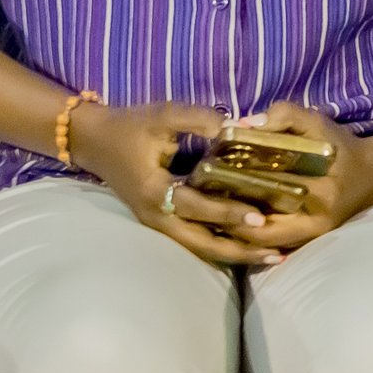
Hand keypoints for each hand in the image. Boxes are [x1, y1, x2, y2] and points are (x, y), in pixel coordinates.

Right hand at [66, 98, 284, 268]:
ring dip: (234, 253)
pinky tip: (250, 246)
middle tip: (277, 254)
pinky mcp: (162, 223)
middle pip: (201, 243)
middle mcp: (155, 216)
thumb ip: (199, 119)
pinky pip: (194, 240)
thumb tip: (236, 127)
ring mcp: (157, 224)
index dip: (228, 213)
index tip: (260, 217)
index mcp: (154, 191)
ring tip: (272, 257)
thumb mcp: (163, 115)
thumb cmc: (130, 126)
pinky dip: (221, 245)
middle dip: (239, 250)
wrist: (95, 140)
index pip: (197, 207)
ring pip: (199, 248)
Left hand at [211, 101, 372, 253]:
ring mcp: (310, 237)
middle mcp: (315, 222)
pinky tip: (226, 221)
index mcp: (319, 191)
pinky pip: (268, 244)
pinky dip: (246, 235)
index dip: (230, 188)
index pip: (265, 194)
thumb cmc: (342, 146)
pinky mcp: (305, 242)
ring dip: (231, 229)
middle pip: (256, 226)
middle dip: (223, 213)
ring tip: (205, 211)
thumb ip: (285, 116)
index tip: (203, 176)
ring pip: (259, 241)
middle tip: (195, 199)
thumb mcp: (318, 122)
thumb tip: (242, 125)